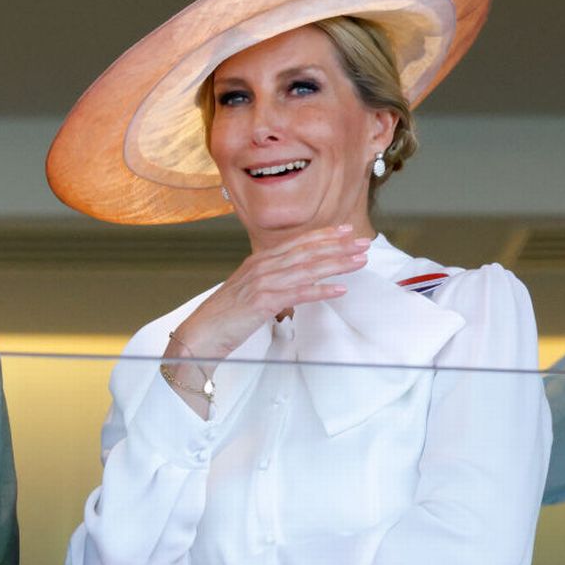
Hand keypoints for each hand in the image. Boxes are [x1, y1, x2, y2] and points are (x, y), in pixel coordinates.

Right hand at [162, 226, 369, 413]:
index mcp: (258, 261)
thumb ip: (270, 280)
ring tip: (359, 261)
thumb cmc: (225, 315)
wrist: (201, 333)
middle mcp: (262, 267)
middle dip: (337, 246)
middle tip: (362, 242)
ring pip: (307, 268)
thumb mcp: (248, 290)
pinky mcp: (263, 301)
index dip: (323, 235)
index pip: (297, 243)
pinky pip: (298, 293)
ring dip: (336, 264)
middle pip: (306, 251)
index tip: (346, 231)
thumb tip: (292, 279)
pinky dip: (321, 290)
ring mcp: (262, 283)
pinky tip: (339, 289)